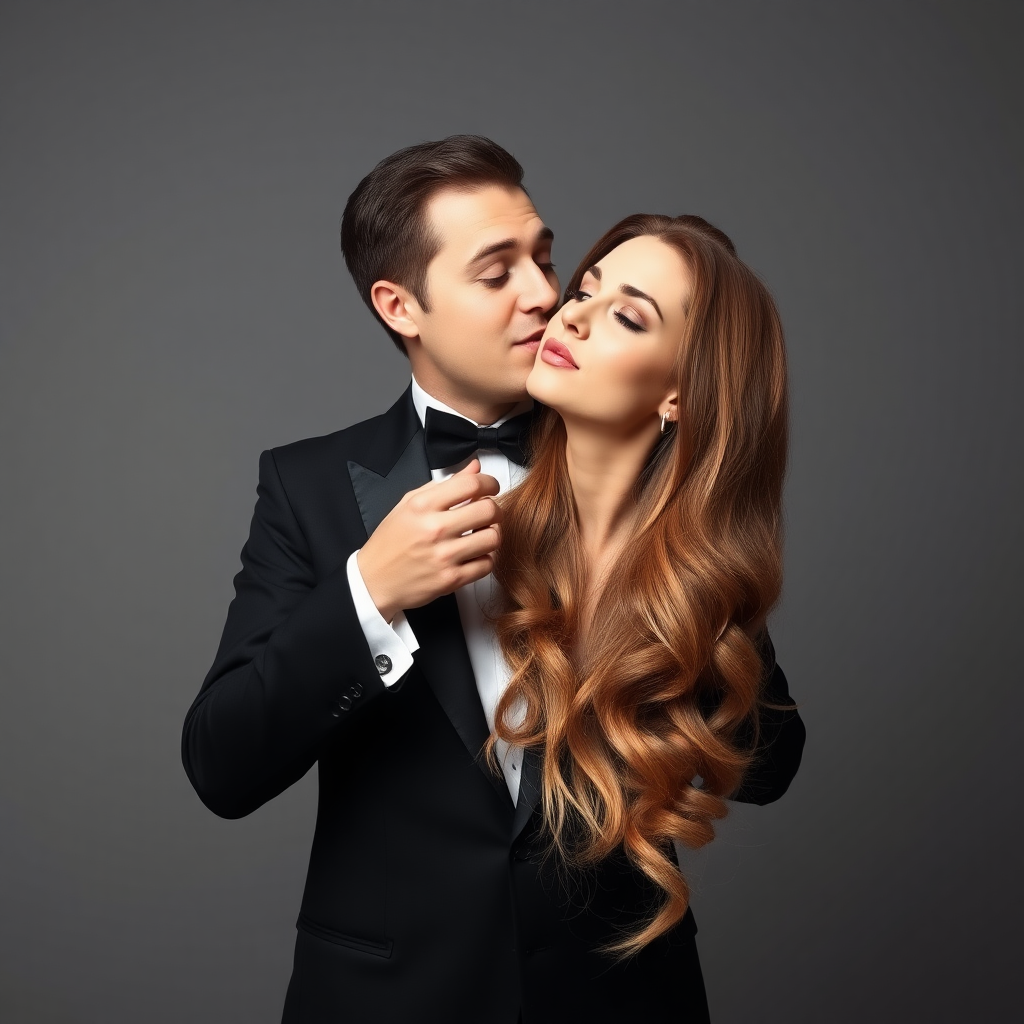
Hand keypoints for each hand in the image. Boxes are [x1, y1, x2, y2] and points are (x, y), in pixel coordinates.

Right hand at [357, 459, 501, 621]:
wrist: (373, 581)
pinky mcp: (451, 579)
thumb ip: (444, 485)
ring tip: (482, 534)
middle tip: (488, 512)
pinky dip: (485, 558)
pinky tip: (474, 554)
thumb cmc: (390, 542)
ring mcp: (444, 556)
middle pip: (489, 509)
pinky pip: (487, 564)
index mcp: (423, 505)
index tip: (490, 487)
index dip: (489, 482)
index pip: (471, 484)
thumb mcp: (409, 504)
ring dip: (492, 534)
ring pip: (493, 538)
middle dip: (494, 508)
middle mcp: (434, 529)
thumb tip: (474, 468)